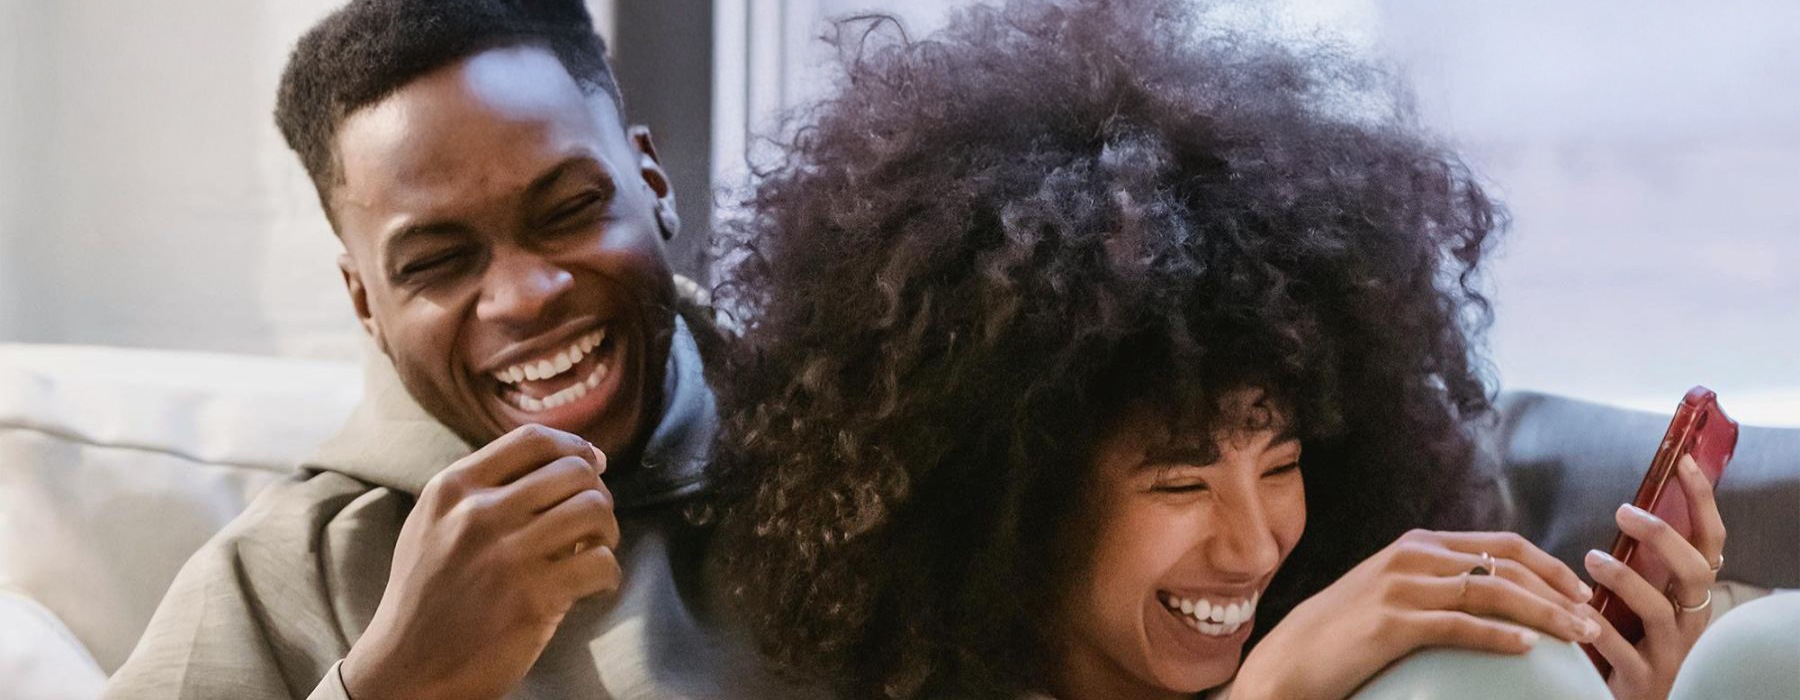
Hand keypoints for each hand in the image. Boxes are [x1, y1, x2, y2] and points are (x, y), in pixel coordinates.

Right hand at [342, 424, 620, 699]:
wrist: (404, 668)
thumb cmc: (426, 597)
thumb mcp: (432, 525)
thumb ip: (480, 490)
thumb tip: (562, 463)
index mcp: (452, 489)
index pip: (532, 441)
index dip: (574, 447)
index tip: (591, 463)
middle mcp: (479, 513)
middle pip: (574, 471)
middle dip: (597, 491)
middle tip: (593, 520)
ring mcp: (507, 554)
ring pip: (594, 509)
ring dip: (608, 530)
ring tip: (596, 550)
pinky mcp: (533, 597)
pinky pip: (601, 562)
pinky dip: (609, 573)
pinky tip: (595, 584)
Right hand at [1233, 530, 1599, 699]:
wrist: (1292, 658)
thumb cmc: (1346, 634)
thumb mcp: (1392, 593)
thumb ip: (1436, 584)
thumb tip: (1491, 597)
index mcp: (1419, 544)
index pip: (1502, 543)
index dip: (1550, 565)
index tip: (1583, 591)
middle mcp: (1413, 556)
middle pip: (1506, 564)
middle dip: (1560, 591)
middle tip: (1594, 618)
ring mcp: (1402, 587)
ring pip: (1493, 591)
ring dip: (1545, 613)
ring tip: (1579, 636)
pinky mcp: (1393, 622)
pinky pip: (1459, 625)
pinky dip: (1498, 635)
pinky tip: (1527, 648)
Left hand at [1582, 454, 1725, 699]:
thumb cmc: (1635, 644)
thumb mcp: (1646, 601)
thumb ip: (1645, 564)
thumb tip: (1631, 511)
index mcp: (1692, 596)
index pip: (1710, 541)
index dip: (1702, 501)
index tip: (1685, 463)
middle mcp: (1690, 621)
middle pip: (1695, 571)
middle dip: (1663, 536)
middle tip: (1623, 512)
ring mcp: (1669, 652)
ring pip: (1658, 610)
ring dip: (1625, 578)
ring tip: (1591, 558)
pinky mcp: (1641, 679)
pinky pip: (1620, 649)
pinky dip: (1596, 626)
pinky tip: (1574, 610)